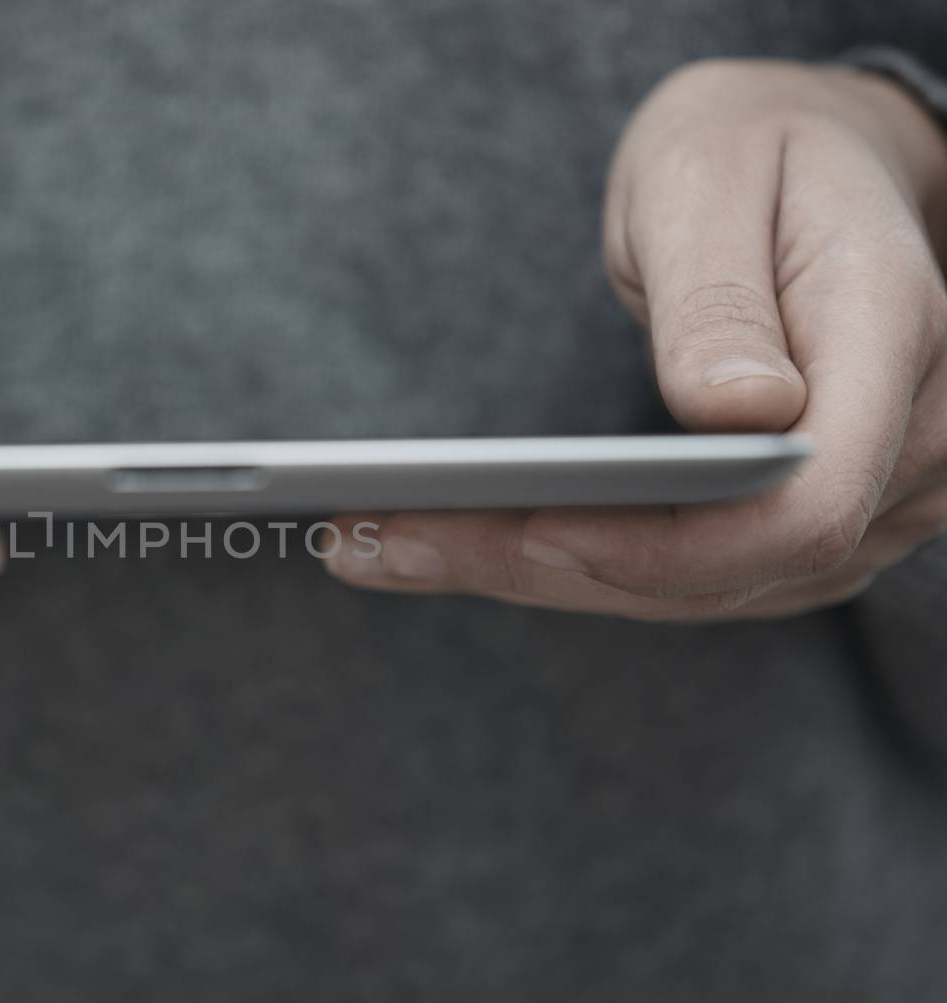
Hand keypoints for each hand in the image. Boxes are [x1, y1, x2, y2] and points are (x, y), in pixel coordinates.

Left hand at [330, 59, 946, 619]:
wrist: (815, 164)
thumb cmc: (757, 149)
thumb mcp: (710, 175)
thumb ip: (723, 292)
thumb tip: (743, 414)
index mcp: (894, 339)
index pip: (802, 506)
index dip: (662, 546)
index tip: (526, 527)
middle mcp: (907, 443)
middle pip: (730, 568)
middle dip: (543, 568)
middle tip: (372, 546)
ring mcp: (867, 497)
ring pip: (697, 590)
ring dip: (534, 579)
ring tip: (378, 549)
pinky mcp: (805, 522)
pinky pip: (687, 574)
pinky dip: (570, 566)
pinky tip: (460, 544)